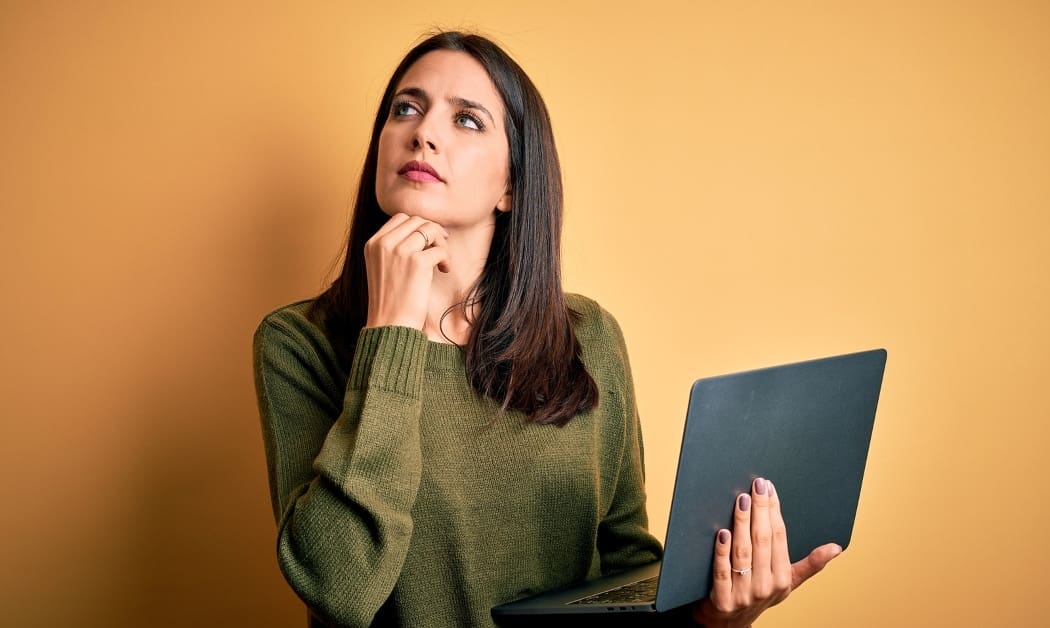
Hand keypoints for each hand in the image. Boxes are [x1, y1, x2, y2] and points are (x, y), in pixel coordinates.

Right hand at [364, 213, 449, 329]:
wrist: (389, 325)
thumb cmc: (390, 301)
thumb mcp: (382, 268)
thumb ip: (393, 248)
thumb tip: (421, 231)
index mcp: (373, 244)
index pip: (400, 218)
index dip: (419, 225)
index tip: (429, 239)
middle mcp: (384, 243)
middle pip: (417, 220)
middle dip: (432, 231)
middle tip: (440, 248)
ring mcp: (400, 251)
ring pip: (430, 229)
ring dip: (441, 243)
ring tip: (442, 262)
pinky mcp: (417, 262)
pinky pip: (440, 249)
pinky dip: (446, 259)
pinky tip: (444, 271)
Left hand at [691, 478, 842, 627]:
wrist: (729, 622)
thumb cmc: (760, 594)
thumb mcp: (787, 582)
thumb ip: (810, 565)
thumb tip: (836, 548)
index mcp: (782, 578)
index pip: (779, 538)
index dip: (774, 512)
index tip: (770, 488)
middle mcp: (765, 586)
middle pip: (762, 541)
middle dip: (760, 510)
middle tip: (757, 485)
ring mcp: (743, 593)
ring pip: (743, 553)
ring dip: (742, 524)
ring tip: (742, 500)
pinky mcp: (721, 600)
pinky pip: (722, 571)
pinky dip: (722, 552)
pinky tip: (721, 532)